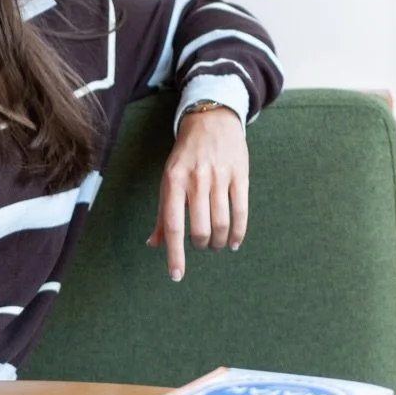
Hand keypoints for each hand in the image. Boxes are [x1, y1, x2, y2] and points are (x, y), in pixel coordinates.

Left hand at [147, 109, 248, 281]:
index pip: (173, 225)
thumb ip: (164, 212)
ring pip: (221, 223)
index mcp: (173, 181)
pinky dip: (238, 232)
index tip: (176, 275)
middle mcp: (196, 180)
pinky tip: (234, 242)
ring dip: (219, 242)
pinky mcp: (240, 175)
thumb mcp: (168, 178)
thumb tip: (154, 244)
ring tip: (217, 245)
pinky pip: (241, 211)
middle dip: (201, 245)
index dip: (175, 254)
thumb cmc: (186, 155)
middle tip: (202, 246)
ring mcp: (219, 177)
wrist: (212, 119)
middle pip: (200, 229)